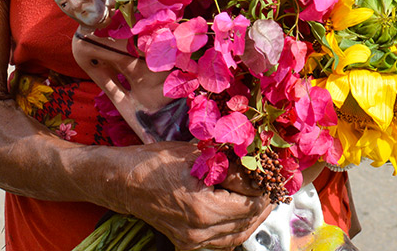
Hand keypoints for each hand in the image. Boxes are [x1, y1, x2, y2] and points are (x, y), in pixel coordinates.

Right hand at [102, 142, 272, 250]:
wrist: (125, 181)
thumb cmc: (155, 163)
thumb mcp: (196, 155)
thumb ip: (229, 165)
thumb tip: (257, 167)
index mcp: (203, 207)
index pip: (249, 203)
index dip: (263, 188)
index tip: (270, 175)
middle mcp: (199, 231)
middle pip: (246, 221)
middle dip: (262, 203)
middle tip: (271, 186)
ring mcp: (192, 241)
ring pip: (237, 235)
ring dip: (252, 218)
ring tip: (261, 199)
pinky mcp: (187, 243)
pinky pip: (222, 241)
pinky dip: (236, 227)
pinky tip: (241, 213)